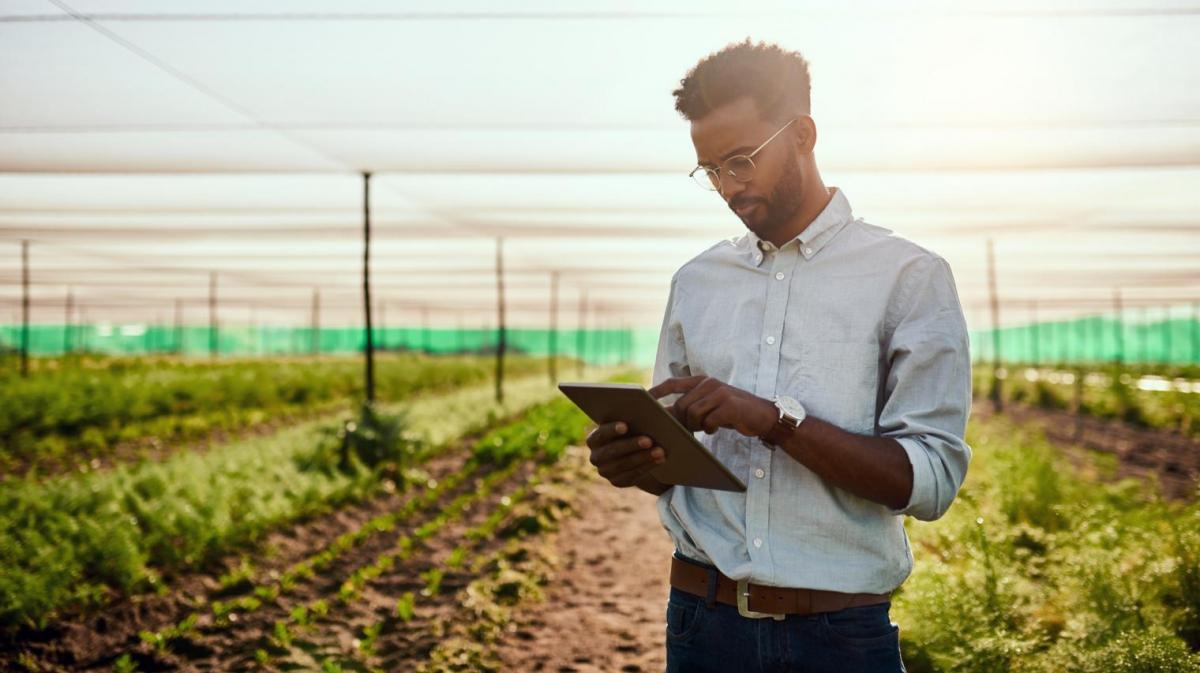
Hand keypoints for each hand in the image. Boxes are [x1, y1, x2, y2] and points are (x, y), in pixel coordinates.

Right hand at [584, 421, 666, 487]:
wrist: (633, 453)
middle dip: (631, 445)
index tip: (625, 425)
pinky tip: (660, 460)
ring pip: (623, 464)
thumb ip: (629, 418)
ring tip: (660, 450)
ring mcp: (605, 471)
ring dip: (643, 457)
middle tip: (649, 440)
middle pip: (612, 451)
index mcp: (595, 438)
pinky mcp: (617, 482)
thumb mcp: (629, 424)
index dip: (611, 430)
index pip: (600, 434)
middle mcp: (596, 456)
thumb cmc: (632, 431)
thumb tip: (643, 407)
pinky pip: (632, 475)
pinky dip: (647, 466)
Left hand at [648, 376, 776, 437]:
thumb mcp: (708, 406)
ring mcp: (720, 393)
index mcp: (701, 381)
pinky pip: (709, 421)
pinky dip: (709, 429)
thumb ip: (689, 406)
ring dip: (696, 426)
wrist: (762, 416)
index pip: (673, 383)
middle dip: (681, 421)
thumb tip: (664, 417)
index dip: (656, 391)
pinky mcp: (730, 406)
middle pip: (682, 405)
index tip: (643, 400)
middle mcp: (709, 383)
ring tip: (705, 429)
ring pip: (693, 414)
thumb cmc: (731, 412)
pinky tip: (715, 429)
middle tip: (688, 431)